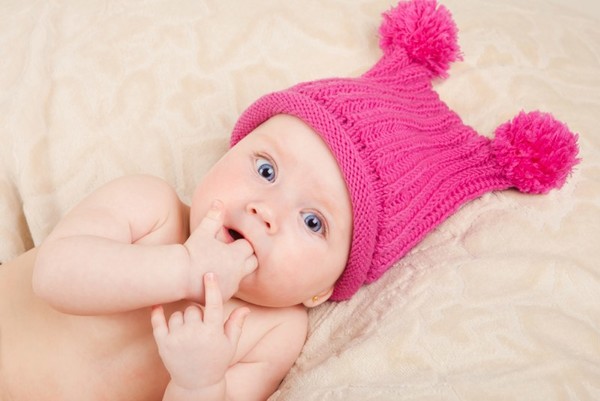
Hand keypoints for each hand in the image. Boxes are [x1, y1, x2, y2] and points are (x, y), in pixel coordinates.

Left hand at [151, 273, 249, 390]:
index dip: (212, 288)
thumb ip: (236, 324)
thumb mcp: (230, 344)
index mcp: (213, 332)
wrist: (196, 384)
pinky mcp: (163, 343)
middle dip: (197, 313)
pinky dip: (156, 313)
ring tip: (188, 331)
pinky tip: (156, 304)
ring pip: (177, 315)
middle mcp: (194, 334)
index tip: (209, 274)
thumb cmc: (216, 362)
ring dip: (182, 319)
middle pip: (193, 308)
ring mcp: (177, 338)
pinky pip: (157, 322)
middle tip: (200, 325)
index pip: (213, 304)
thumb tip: (245, 308)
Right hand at [184, 200, 256, 301]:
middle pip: (253, 262)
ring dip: (237, 270)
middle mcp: (238, 272)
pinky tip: (216, 276)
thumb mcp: (203, 232)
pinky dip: (227, 282)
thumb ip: (214, 217)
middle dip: (247, 256)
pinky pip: (231, 287)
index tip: (233, 241)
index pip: (250, 246)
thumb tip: (219, 201)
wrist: (178, 275)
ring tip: (223, 264)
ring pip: (243, 276)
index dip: (242, 242)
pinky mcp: (224, 295)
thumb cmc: (191, 252)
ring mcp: (232, 285)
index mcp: (237, 255)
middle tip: (233, 252)